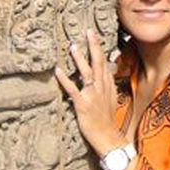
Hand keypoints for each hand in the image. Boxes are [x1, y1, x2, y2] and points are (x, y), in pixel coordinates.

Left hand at [54, 29, 122, 156]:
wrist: (109, 137)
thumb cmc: (108, 120)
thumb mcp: (111, 99)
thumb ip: (107, 85)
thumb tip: (106, 72)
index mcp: (108, 86)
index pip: (104, 63)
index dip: (99, 48)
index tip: (93, 35)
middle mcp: (102, 87)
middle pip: (98, 62)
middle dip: (93, 46)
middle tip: (88, 31)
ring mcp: (93, 95)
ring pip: (87, 72)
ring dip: (80, 59)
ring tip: (73, 46)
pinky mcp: (83, 104)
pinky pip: (73, 89)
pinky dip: (65, 79)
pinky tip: (58, 70)